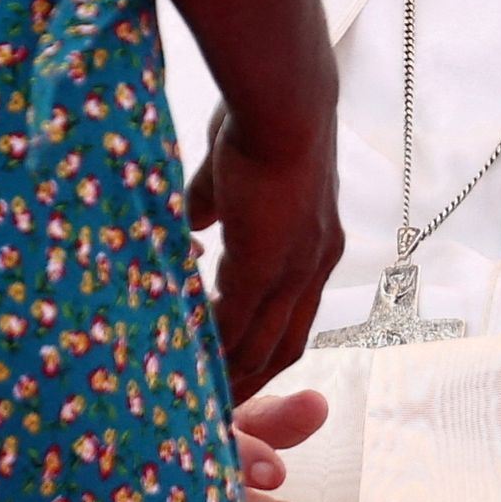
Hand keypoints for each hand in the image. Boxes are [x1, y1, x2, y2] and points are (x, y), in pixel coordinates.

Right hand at [186, 109, 342, 399]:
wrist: (284, 102)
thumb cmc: (261, 117)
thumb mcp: (236, 170)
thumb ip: (215, 200)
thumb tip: (194, 221)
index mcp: (316, 242)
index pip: (293, 313)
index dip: (264, 343)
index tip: (234, 362)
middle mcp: (315, 265)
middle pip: (284, 344)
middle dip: (250, 375)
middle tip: (215, 400)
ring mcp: (294, 270)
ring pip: (261, 343)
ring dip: (228, 369)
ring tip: (194, 388)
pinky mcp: (264, 266)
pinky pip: (235, 324)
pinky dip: (212, 347)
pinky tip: (185, 357)